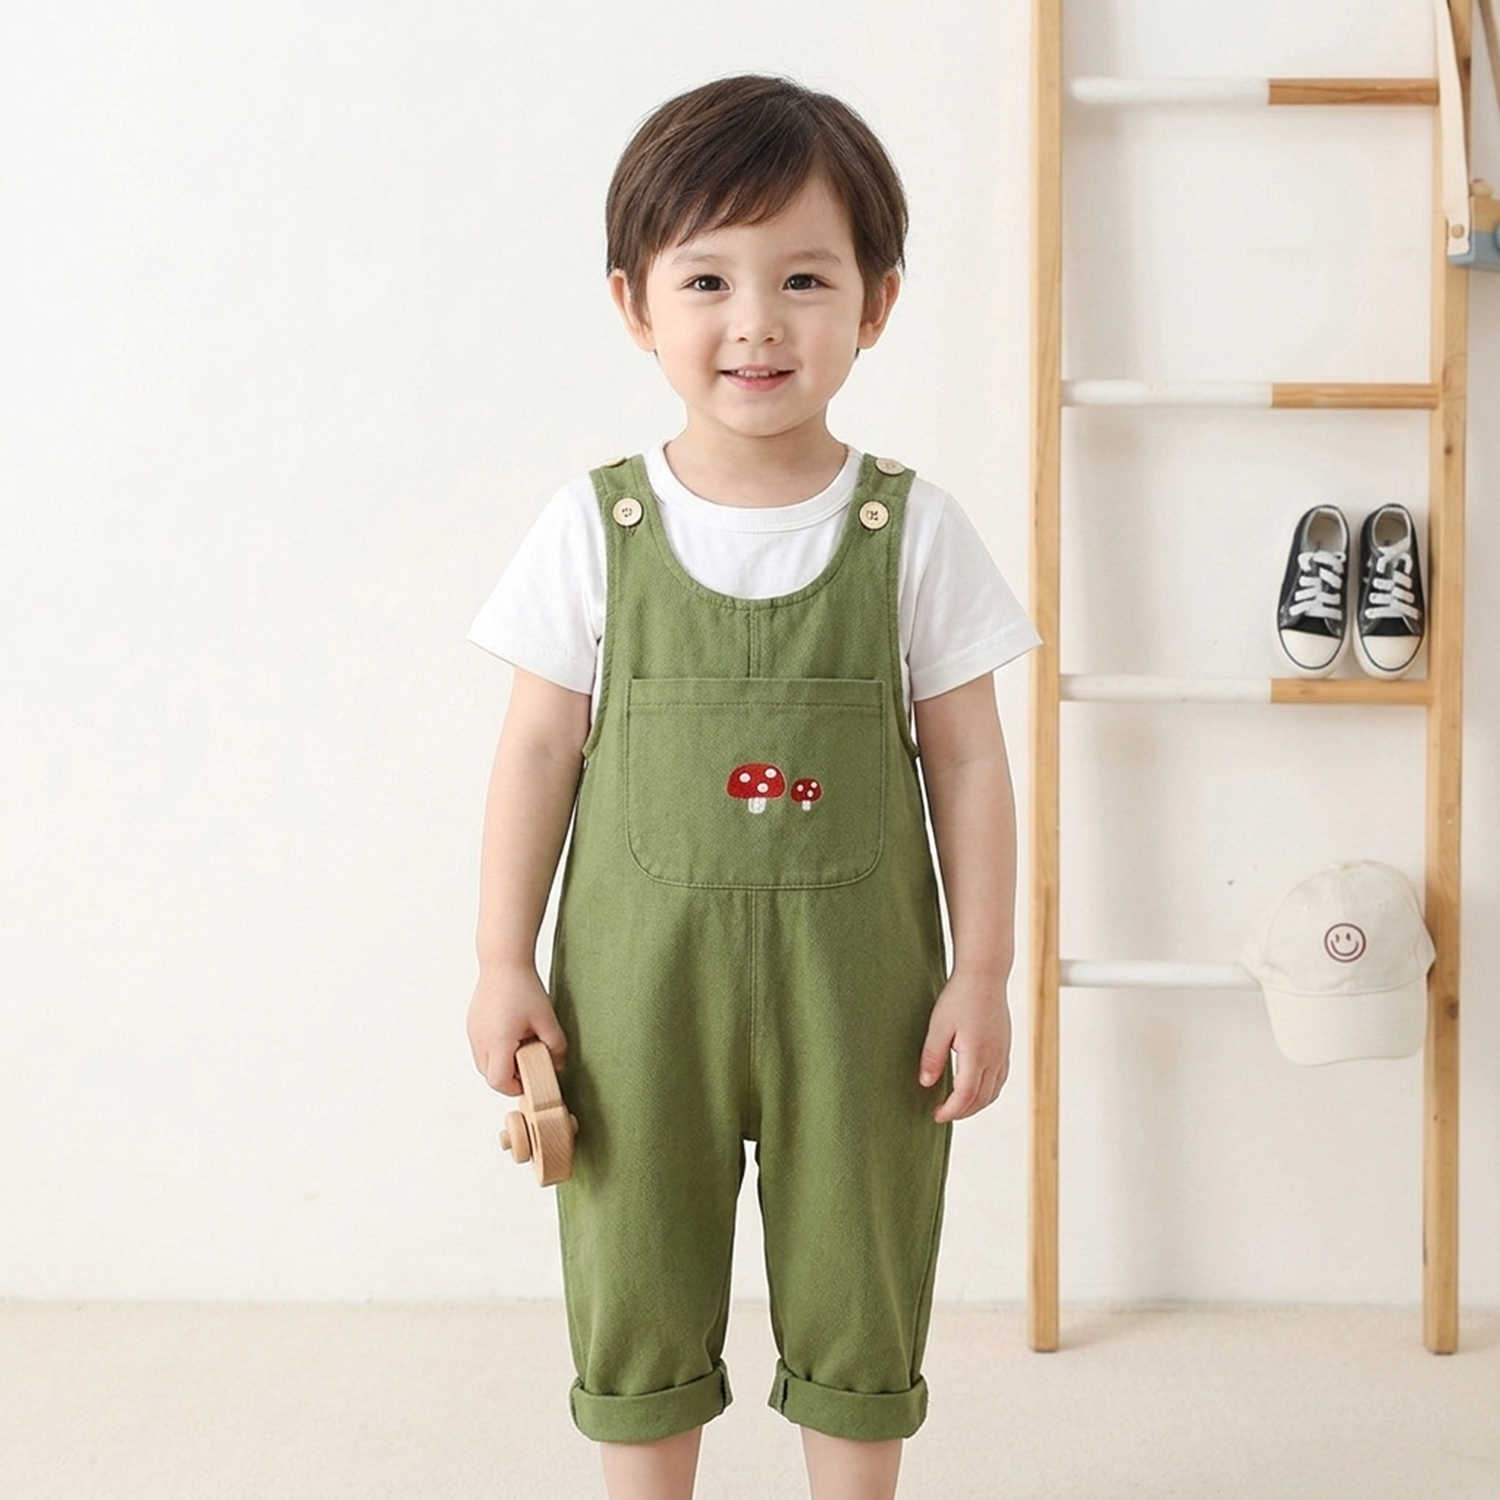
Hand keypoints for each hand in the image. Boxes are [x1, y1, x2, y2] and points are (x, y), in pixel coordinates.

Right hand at [466, 962, 567, 1095]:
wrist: (503, 962)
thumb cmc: (523, 987)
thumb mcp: (546, 1018)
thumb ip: (555, 1045)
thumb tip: (558, 1064)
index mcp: (498, 1041)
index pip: (499, 1081)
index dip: (515, 1086)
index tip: (531, 1078)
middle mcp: (480, 1040)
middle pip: (490, 1076)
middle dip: (510, 1076)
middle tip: (530, 1062)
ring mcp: (473, 1033)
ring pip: (484, 1063)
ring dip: (502, 1063)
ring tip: (521, 1045)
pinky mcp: (472, 1025)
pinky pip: (481, 1049)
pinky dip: (495, 1050)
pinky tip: (512, 1034)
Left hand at [918, 970, 1011, 1122]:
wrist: (985, 975)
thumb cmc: (959, 997)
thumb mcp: (938, 1025)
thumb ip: (933, 1056)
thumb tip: (926, 1084)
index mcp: (977, 1054)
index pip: (966, 1095)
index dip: (951, 1110)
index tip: (936, 1115)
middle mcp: (995, 1057)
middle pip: (982, 1099)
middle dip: (962, 1112)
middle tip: (942, 1114)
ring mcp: (1003, 1053)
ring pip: (994, 1091)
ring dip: (976, 1104)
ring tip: (956, 1105)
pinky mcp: (1005, 1047)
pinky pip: (1000, 1079)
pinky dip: (987, 1092)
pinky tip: (974, 1089)